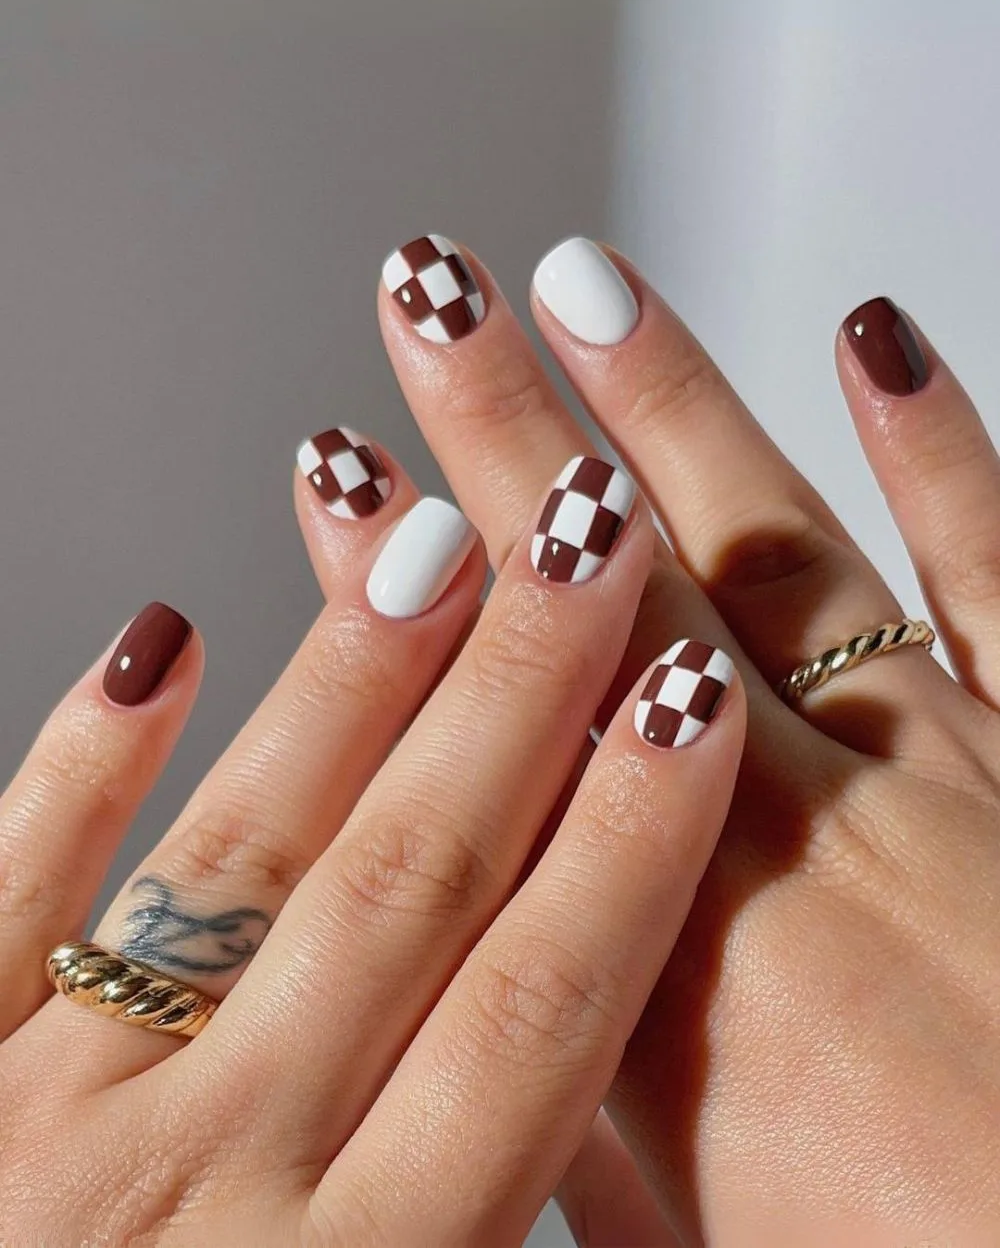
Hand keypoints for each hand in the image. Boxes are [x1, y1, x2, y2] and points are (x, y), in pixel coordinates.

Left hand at [0, 422, 744, 1245]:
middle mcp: (208, 1187)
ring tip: (428, 543)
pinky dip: (79, 766)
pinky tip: (152, 640)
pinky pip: (3, 899)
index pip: (535, 1009)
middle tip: (587, 537)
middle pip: (413, 887)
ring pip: (241, 862)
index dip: (630, 837)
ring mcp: (45, 1122)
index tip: (689, 694)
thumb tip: (572, 1127)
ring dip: (348, 691)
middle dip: (522, 697)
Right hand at [378, 235, 999, 1245]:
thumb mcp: (694, 1243)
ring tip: (587, 282)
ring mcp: (943, 768)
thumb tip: (497, 1012)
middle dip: (504, 428)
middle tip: (428, 300)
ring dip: (675, 403)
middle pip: (614, 588)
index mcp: (679, 955)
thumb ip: (585, 1103)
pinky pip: (996, 569)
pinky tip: (874, 336)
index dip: (405, 591)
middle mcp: (797, 828)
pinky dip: (939, 447)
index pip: (498, 718)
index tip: (339, 483)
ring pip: (777, 544)